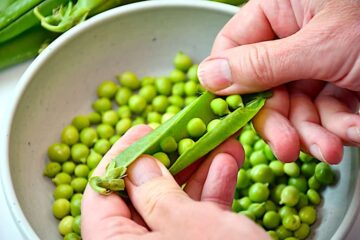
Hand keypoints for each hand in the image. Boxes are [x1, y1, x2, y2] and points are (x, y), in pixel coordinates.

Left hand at [81, 125, 269, 239]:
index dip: (121, 157)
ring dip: (199, 168)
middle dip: (170, 158)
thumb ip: (155, 193)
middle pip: (142, 195)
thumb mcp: (187, 226)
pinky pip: (198, 217)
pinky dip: (213, 190)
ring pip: (176, 203)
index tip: (143, 130)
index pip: (101, 195)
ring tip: (218, 140)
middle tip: (185, 132)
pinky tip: (228, 164)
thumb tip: (138, 164)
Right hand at [198, 0, 359, 163]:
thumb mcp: (321, 44)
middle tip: (287, 148)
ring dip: (312, 134)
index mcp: (281, 11)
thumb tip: (208, 75)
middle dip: (279, 122)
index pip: (234, 47)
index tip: (232, 112)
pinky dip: (339, 130)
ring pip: (294, 109)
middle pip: (264, 88)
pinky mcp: (338, 87)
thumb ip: (261, 64)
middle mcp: (293, 38)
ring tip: (331, 148)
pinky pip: (323, 115)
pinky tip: (355, 132)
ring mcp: (316, 64)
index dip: (229, 82)